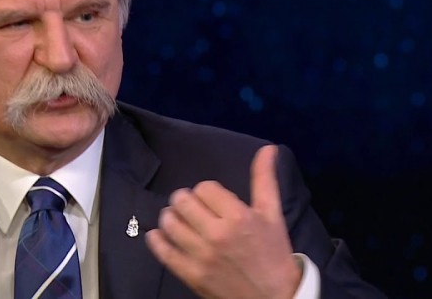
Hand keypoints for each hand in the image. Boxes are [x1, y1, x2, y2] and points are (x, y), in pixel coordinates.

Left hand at [145, 145, 302, 298]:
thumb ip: (265, 179)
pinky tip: (158, 235)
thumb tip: (267, 148)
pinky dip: (156, 240)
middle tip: (192, 208)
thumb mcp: (272, 214)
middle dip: (185, 200)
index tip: (213, 200)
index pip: (204, 188)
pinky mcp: (191, 275)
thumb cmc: (274, 253)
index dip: (207, 191)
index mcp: (238, 216)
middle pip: (182, 201)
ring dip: (170, 217)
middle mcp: (217, 234)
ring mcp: (202, 256)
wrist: (274, 298)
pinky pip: (163, 252)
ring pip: (170, 223)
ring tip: (178, 220)